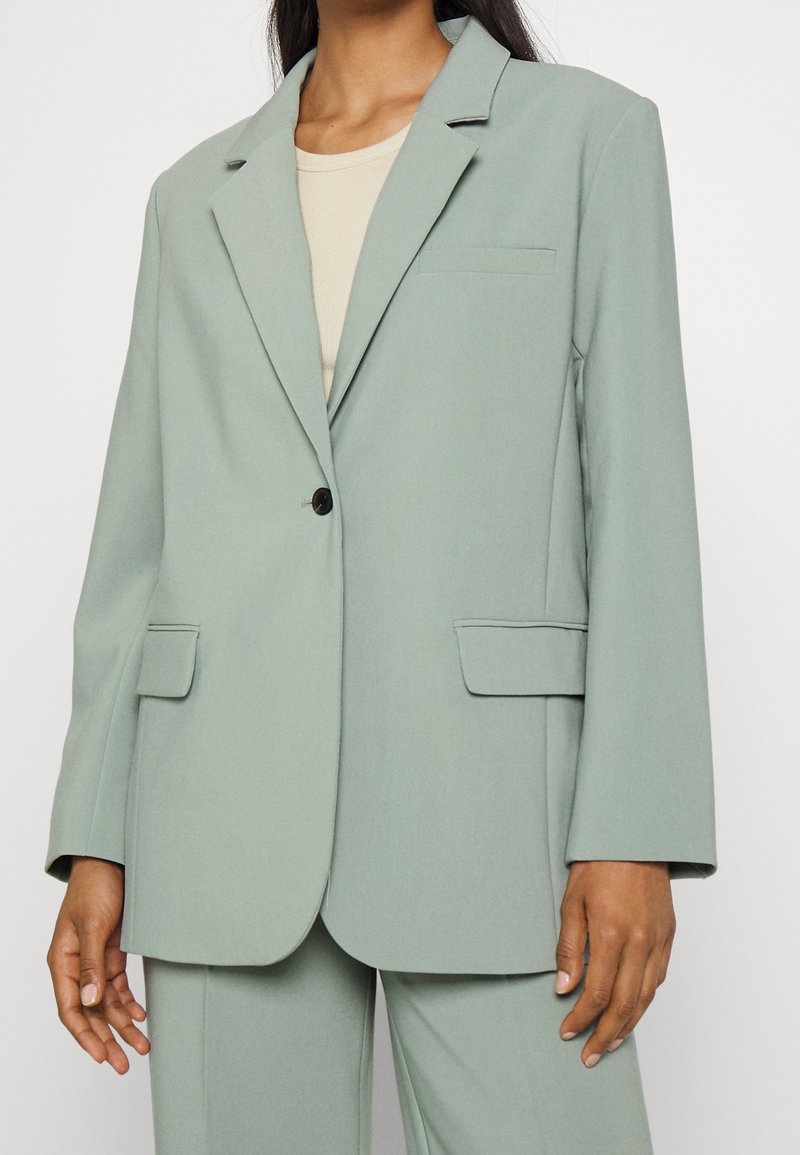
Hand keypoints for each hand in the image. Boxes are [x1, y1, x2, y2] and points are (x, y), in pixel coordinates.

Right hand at [46, 857, 149, 1073]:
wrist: (112, 862)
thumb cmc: (96, 887)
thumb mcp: (92, 924)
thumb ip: (91, 963)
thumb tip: (90, 1001)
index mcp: (62, 962)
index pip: (71, 1009)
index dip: (85, 1036)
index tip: (101, 1057)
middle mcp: (76, 967)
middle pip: (90, 1013)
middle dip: (107, 1040)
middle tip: (125, 1064)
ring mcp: (95, 962)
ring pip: (107, 1004)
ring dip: (123, 1025)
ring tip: (143, 1045)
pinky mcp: (111, 954)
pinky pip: (118, 988)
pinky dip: (129, 1003)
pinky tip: (141, 1016)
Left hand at [554, 860, 674, 1066]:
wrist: (633, 837)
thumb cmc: (597, 864)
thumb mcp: (571, 901)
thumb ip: (568, 947)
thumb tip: (565, 987)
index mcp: (612, 933)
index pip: (598, 992)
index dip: (582, 1017)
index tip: (567, 1029)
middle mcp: (640, 941)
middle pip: (626, 1004)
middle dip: (605, 1034)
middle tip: (589, 1054)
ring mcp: (658, 939)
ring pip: (646, 996)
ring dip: (628, 1025)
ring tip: (610, 1043)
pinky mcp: (668, 934)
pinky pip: (658, 977)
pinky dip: (645, 999)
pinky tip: (633, 1010)